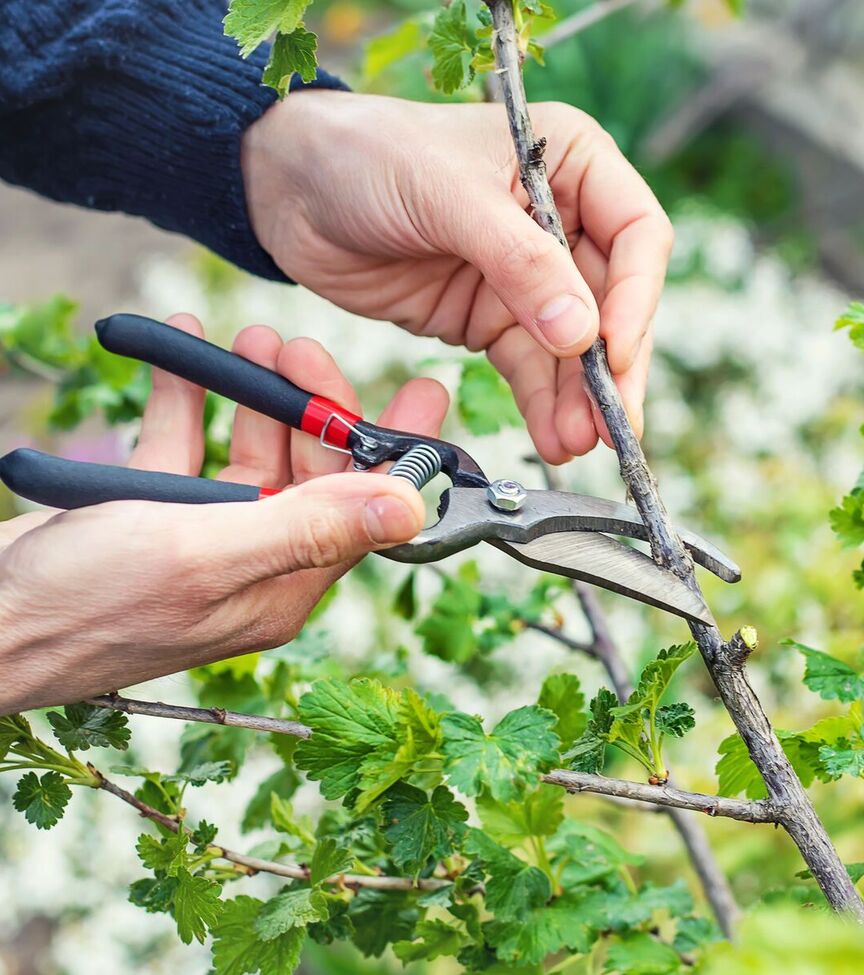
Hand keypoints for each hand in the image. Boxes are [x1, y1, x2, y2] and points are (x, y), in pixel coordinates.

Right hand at [0, 314, 447, 713]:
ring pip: (251, 454)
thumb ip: (306, 528)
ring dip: (256, 395)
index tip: (425, 388)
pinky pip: (184, 447)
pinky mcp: (150, 517)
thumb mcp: (204, 556)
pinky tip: (182, 349)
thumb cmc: (81, 605)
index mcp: (283, 586)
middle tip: (302, 347)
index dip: (397, 449)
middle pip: (312, 475)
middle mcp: (255, 565)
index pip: (365, 512)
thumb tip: (410, 508)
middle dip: (315, 407)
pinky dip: (187, 399)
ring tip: (252, 338)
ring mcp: (203, 540)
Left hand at [242, 91, 671, 463]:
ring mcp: (530, 276)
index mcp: (573, 162)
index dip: (634, 297)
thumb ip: (519, 263)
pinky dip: (543, 405)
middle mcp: (564, 219)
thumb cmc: (368, 156)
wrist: (287, 188)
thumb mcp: (446, 195)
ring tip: (578, 444)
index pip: (637, 235)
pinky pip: (531, 369)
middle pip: (614, 303)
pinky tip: (554, 439)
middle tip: (615, 424)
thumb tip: (583, 334)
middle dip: (614, 366)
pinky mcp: (492, 317)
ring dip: (580, 400)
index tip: (611, 349)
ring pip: (576, 348)